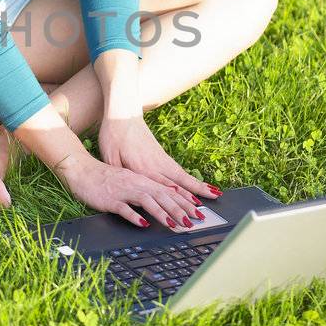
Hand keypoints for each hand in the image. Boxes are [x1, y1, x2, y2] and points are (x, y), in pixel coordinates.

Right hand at [55, 150, 204, 232]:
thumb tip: (160, 205)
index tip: (198, 212)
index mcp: (142, 180)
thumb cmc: (104, 178)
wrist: (81, 169)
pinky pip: (124, 208)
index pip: (168, 191)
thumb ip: (143, 192)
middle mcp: (136, 184)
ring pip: (147, 201)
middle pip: (162, 196)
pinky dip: (135, 216)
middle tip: (193, 222)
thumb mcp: (128, 183)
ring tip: (175, 225)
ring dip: (162, 213)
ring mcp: (123, 191)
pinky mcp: (110, 199)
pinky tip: (143, 224)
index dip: (184, 202)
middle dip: (180, 210)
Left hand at [97, 114, 215, 220]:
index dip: (177, 201)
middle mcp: (156, 164)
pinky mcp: (161, 154)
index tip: (189, 211)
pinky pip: (179, 170)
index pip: (164, 188)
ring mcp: (161, 158)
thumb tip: (130, 189)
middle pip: (179, 183)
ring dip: (198, 187)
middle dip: (194, 198)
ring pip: (183, 176)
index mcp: (143, 167)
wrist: (122, 114)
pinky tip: (196, 185)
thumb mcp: (110, 157)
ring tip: (214, 194)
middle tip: (204, 211)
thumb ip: (122, 175)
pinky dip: (190, 179)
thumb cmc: (113, 135)